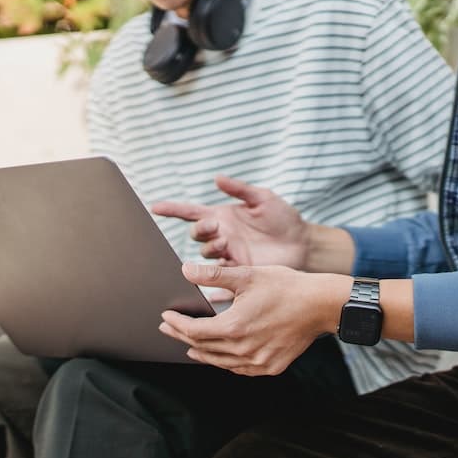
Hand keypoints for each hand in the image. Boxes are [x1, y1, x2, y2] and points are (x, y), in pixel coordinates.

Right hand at [151, 176, 308, 267]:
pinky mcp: (238, 270)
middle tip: (215, 226)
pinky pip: (218, 274)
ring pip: (206, 253)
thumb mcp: (263, 198)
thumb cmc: (284, 219)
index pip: (191, 212)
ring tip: (226, 242)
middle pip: (196, 234)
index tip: (155, 207)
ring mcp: (228, 254)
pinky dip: (212, 277)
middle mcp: (222, 235)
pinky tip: (210, 278)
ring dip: (210, 247)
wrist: (302, 244)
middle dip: (201, 229)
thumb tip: (216, 178)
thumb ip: (239, 189)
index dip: (173, 210)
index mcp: (223, 216)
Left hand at [159, 263, 350, 375]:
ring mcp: (258, 361)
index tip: (166, 317)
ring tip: (189, 347)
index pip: (194, 331)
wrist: (320, 305)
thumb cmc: (286, 287)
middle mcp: (243, 349)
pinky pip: (239, 369)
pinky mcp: (271, 366)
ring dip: (202, 353)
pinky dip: (225, 362)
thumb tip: (186, 270)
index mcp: (234, 327)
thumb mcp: (247, 275)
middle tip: (169, 328)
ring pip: (220, 362)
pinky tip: (220, 356)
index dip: (177, 324)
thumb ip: (213, 276)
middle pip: (203, 348)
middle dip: (182, 337)